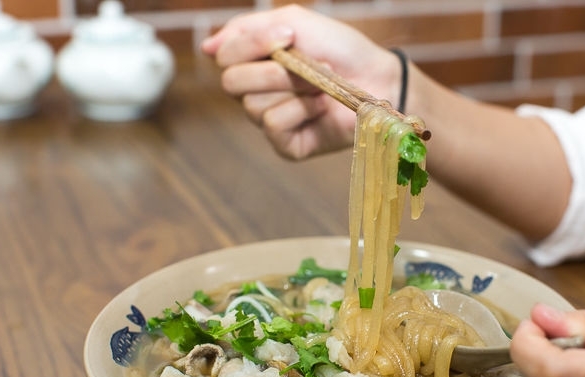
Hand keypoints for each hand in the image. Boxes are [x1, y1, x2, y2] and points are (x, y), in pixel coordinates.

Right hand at [201, 5, 402, 159]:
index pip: (224, 55)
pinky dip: (300, 111)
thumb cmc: (341, 50)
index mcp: (254, 63)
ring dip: (294, 89)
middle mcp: (256, 93)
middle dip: (273, 71)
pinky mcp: (287, 144)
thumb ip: (248, 29)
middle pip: (232, 83)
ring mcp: (271, 120)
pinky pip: (273, 125)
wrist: (378, 79)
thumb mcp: (296, 23)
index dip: (250, 44)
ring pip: (253, 105)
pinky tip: (321, 108)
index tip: (288, 35)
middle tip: (308, 66)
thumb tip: (207, 47)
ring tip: (321, 86)